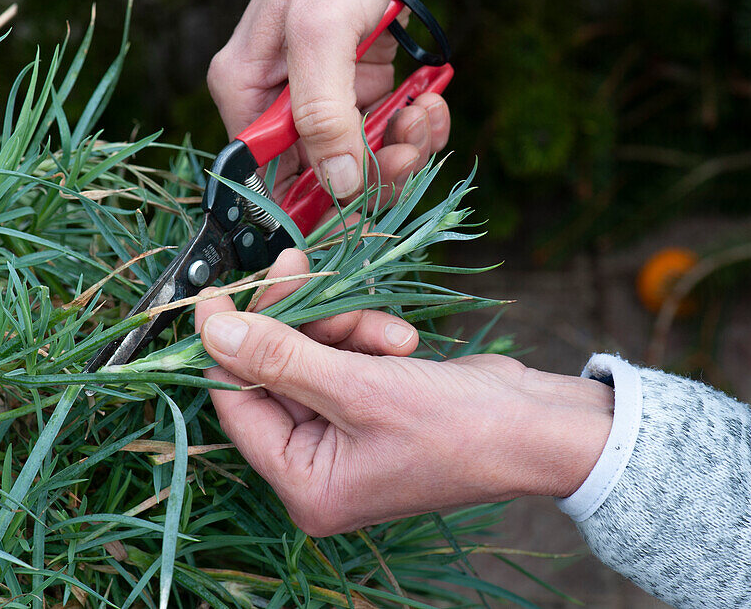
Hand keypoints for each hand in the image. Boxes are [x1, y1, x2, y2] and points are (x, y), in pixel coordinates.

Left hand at [196, 249, 613, 536]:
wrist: (538, 424)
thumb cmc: (458, 425)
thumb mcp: (359, 388)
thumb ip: (280, 357)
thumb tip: (211, 331)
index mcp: (305, 484)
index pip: (236, 405)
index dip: (226, 344)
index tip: (217, 290)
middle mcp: (318, 465)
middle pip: (272, 373)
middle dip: (297, 322)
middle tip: (296, 265)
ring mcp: (345, 434)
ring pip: (310, 353)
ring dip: (343, 327)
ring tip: (390, 334)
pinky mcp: (369, 402)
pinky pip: (342, 354)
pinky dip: (366, 337)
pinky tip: (403, 341)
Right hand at [207, 0, 449, 204]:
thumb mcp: (321, 34)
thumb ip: (324, 114)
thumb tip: (338, 186)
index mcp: (246, 92)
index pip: (268, 176)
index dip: (316, 199)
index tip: (362, 199)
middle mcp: (279, 101)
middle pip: (324, 175)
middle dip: (375, 170)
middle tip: (410, 146)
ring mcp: (323, 96)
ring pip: (364, 158)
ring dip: (404, 145)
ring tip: (426, 112)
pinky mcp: (360, 86)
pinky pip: (388, 129)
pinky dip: (416, 124)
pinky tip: (431, 101)